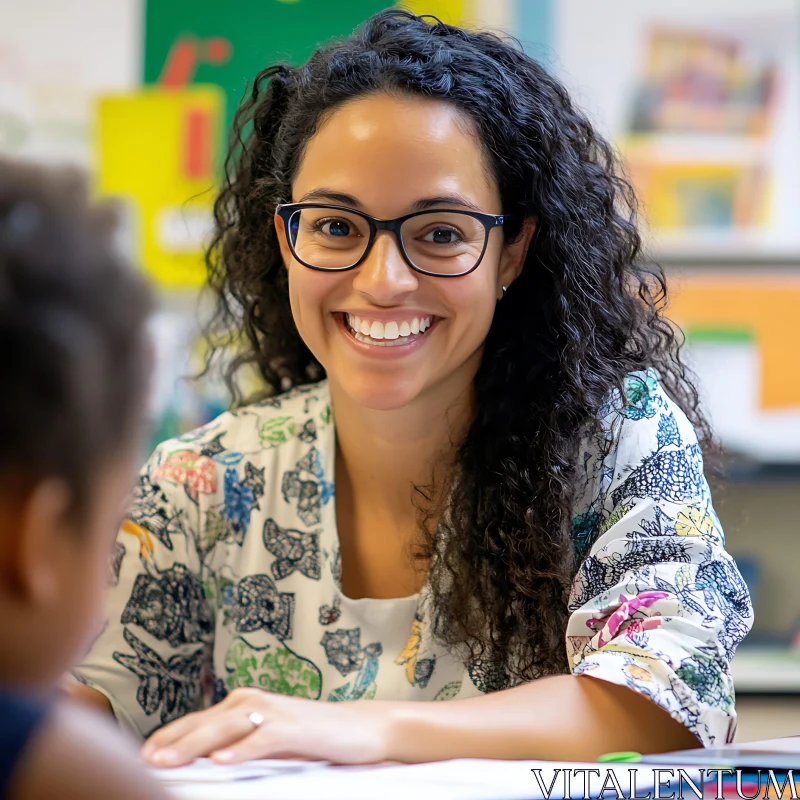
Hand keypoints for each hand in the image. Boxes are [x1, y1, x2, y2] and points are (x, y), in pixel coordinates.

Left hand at [140, 688, 392, 766]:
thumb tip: (202, 762)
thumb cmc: (312, 737)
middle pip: (205, 722)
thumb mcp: (267, 741)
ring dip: (194, 744)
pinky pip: (262, 739)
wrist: (361, 728)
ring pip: (226, 727)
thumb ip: (237, 744)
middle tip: (142, 761)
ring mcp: (274, 712)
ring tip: (167, 761)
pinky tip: (221, 761)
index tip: (142, 755)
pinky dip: (240, 749)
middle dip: (171, 742)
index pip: (197, 720)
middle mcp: (254, 701)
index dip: (169, 736)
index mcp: (244, 703)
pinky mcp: (294, 728)